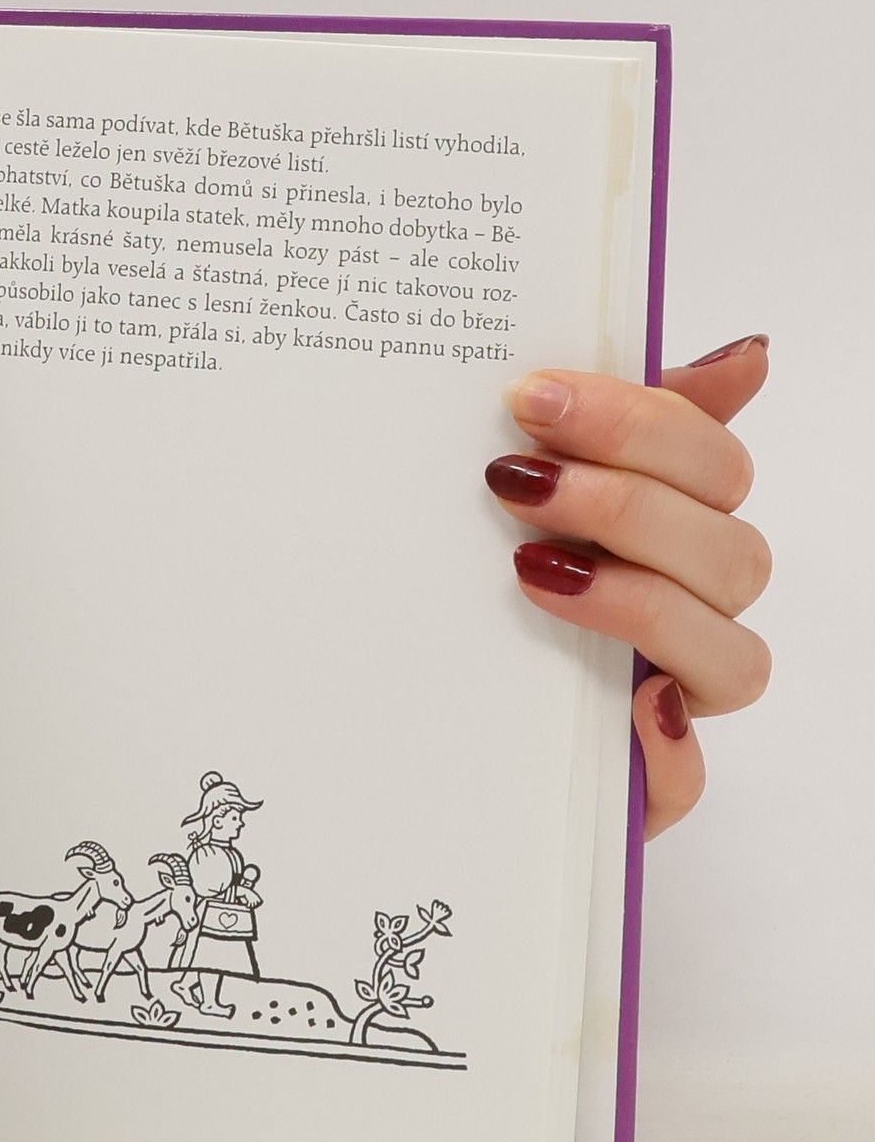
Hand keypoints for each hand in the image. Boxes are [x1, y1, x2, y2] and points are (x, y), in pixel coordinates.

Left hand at [484, 334, 771, 838]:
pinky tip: (624, 705)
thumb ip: (620, 422)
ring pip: (734, 658)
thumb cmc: (473, 593)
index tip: (533, 394)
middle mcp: (690, 614)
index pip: (713, 465)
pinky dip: (664, 748)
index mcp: (673, 533)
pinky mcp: (642, 786)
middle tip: (515, 478)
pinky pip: (686, 780)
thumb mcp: (520, 496)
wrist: (396, 716)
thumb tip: (746, 355)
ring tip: (531, 569)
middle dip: (625, 503)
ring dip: (640, 604)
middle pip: (730, 553)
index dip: (639, 423)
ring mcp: (673, 701)